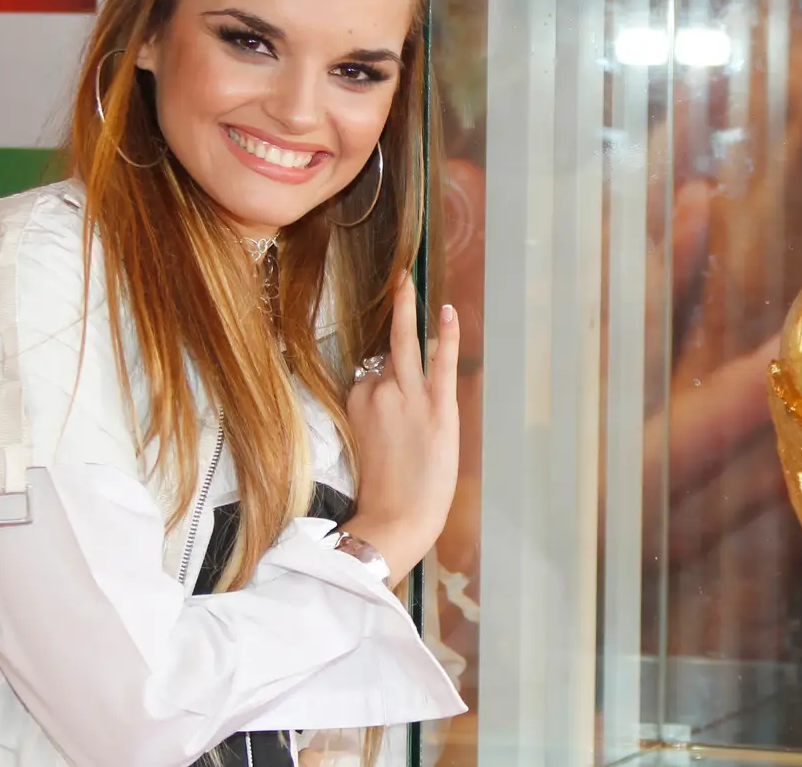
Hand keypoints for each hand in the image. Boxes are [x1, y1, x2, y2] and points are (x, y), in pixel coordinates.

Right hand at [339, 275, 460, 584]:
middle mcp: (375, 391)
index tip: (387, 395)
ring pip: (404, 344)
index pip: (368, 375)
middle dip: (393, 338)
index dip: (381, 385)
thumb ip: (366, 421)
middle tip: (396, 284)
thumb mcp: (358, 449)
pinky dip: (446, 334)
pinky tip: (448, 310)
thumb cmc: (379, 495)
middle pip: (386, 359)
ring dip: (406, 310)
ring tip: (406, 281)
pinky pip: (440, 361)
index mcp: (353, 403)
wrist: (395, 519)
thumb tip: (377, 408)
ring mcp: (406, 395)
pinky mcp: (437, 406)